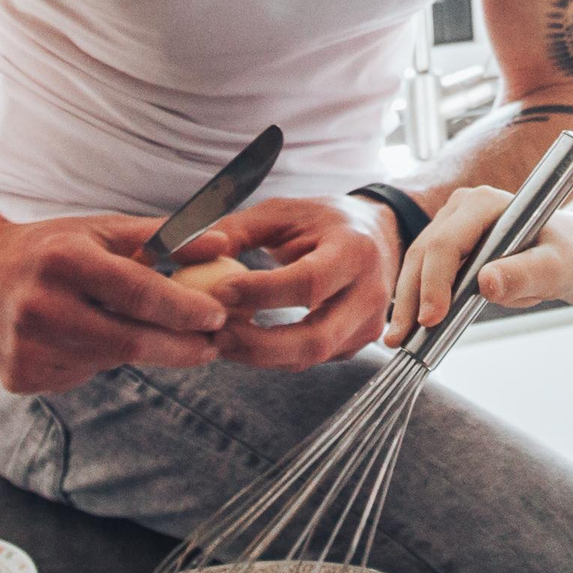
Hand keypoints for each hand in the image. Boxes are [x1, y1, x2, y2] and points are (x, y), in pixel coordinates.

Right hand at [0, 212, 230, 394]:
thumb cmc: (44, 249)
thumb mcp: (98, 230)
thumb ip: (163, 238)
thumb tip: (224, 243)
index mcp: (63, 260)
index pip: (137, 292)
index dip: (184, 309)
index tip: (218, 317)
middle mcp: (39, 306)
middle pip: (130, 340)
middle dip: (180, 347)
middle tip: (211, 345)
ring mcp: (25, 347)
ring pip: (107, 361)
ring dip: (132, 349)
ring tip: (125, 325)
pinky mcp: (17, 378)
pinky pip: (79, 376)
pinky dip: (94, 360)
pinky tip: (77, 337)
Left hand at [200, 196, 402, 370]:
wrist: (379, 234)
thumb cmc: (326, 221)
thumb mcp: (284, 212)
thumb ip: (239, 230)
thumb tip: (193, 251)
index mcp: (355, 251)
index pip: (309, 282)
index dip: (262, 293)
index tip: (220, 291)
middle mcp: (370, 293)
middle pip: (315, 338)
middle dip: (259, 343)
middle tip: (217, 333)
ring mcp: (368, 325)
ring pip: (310, 357)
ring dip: (260, 355)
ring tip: (222, 339)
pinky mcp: (357, 343)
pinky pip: (310, 359)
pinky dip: (273, 356)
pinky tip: (246, 340)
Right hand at [384, 187, 572, 345]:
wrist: (561, 255)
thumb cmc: (563, 256)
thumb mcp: (556, 267)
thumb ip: (525, 274)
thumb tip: (488, 283)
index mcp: (485, 203)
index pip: (446, 243)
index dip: (435, 282)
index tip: (432, 319)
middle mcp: (461, 207)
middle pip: (423, 252)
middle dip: (412, 297)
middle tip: (403, 337)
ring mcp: (449, 223)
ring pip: (416, 262)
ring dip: (407, 301)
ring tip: (400, 338)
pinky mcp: (444, 242)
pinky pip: (422, 271)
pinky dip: (416, 298)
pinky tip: (411, 326)